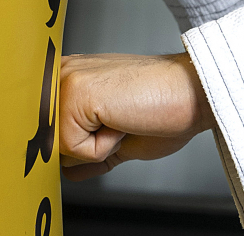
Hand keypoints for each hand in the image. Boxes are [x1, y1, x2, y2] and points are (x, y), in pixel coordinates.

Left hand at [58, 52, 213, 180]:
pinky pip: (74, 149)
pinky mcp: (75, 92)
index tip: (111, 126)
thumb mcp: (121, 138)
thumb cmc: (166, 106)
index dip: (78, 145)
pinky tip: (124, 120)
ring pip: (59, 148)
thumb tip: (71, 171)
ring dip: (95, 147)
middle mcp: (64, 73)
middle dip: (87, 147)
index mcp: (72, 78)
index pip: (49, 133)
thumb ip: (91, 153)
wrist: (193, 93)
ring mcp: (67, 79)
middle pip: (50, 143)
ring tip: (123, 119)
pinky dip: (103, 147)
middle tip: (121, 121)